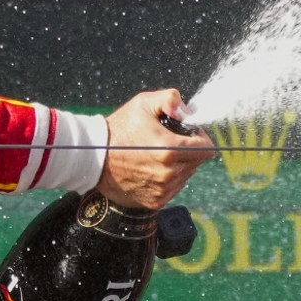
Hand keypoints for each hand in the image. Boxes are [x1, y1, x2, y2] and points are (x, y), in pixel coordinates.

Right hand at [97, 88, 213, 209]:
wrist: (94, 157)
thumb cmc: (118, 129)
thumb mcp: (143, 103)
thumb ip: (171, 99)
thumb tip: (188, 111)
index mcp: (170, 149)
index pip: (207, 148)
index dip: (201, 138)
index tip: (189, 134)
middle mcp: (169, 173)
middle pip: (197, 162)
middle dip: (189, 150)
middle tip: (168, 141)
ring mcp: (162, 190)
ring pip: (186, 175)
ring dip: (179, 165)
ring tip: (157, 155)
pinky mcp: (155, 202)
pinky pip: (174, 189)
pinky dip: (168, 179)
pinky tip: (151, 168)